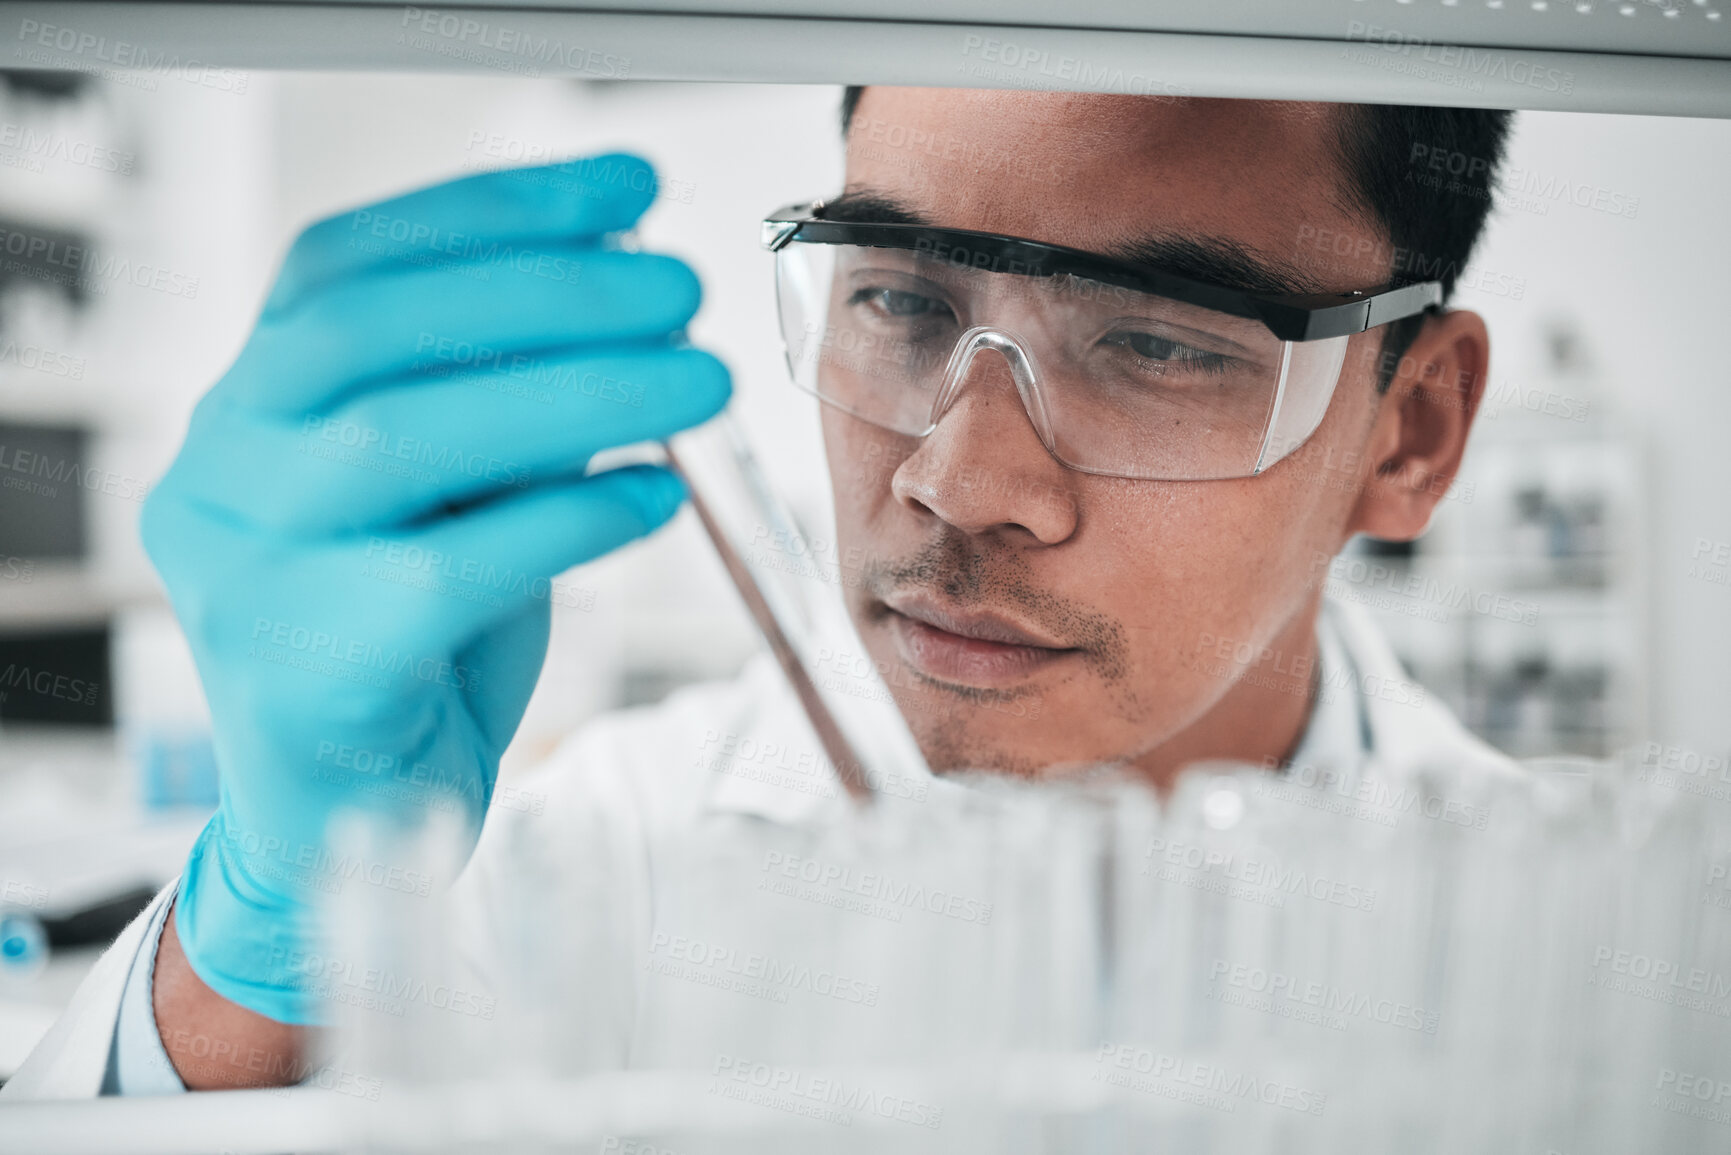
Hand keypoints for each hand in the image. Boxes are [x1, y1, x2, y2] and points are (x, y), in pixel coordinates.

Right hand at [141, 154, 727, 1023]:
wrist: (355, 811)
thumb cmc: (417, 634)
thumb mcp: (456, 491)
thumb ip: (507, 396)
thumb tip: (632, 292)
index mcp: (253, 401)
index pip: (348, 263)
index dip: (495, 210)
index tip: (627, 190)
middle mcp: (221, 469)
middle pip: (371, 333)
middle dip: (547, 295)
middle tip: (681, 294)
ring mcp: (241, 570)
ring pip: (402, 440)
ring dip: (577, 396)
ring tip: (697, 383)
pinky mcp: (301, 670)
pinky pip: (444, 570)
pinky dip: (567, 521)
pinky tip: (652, 501)